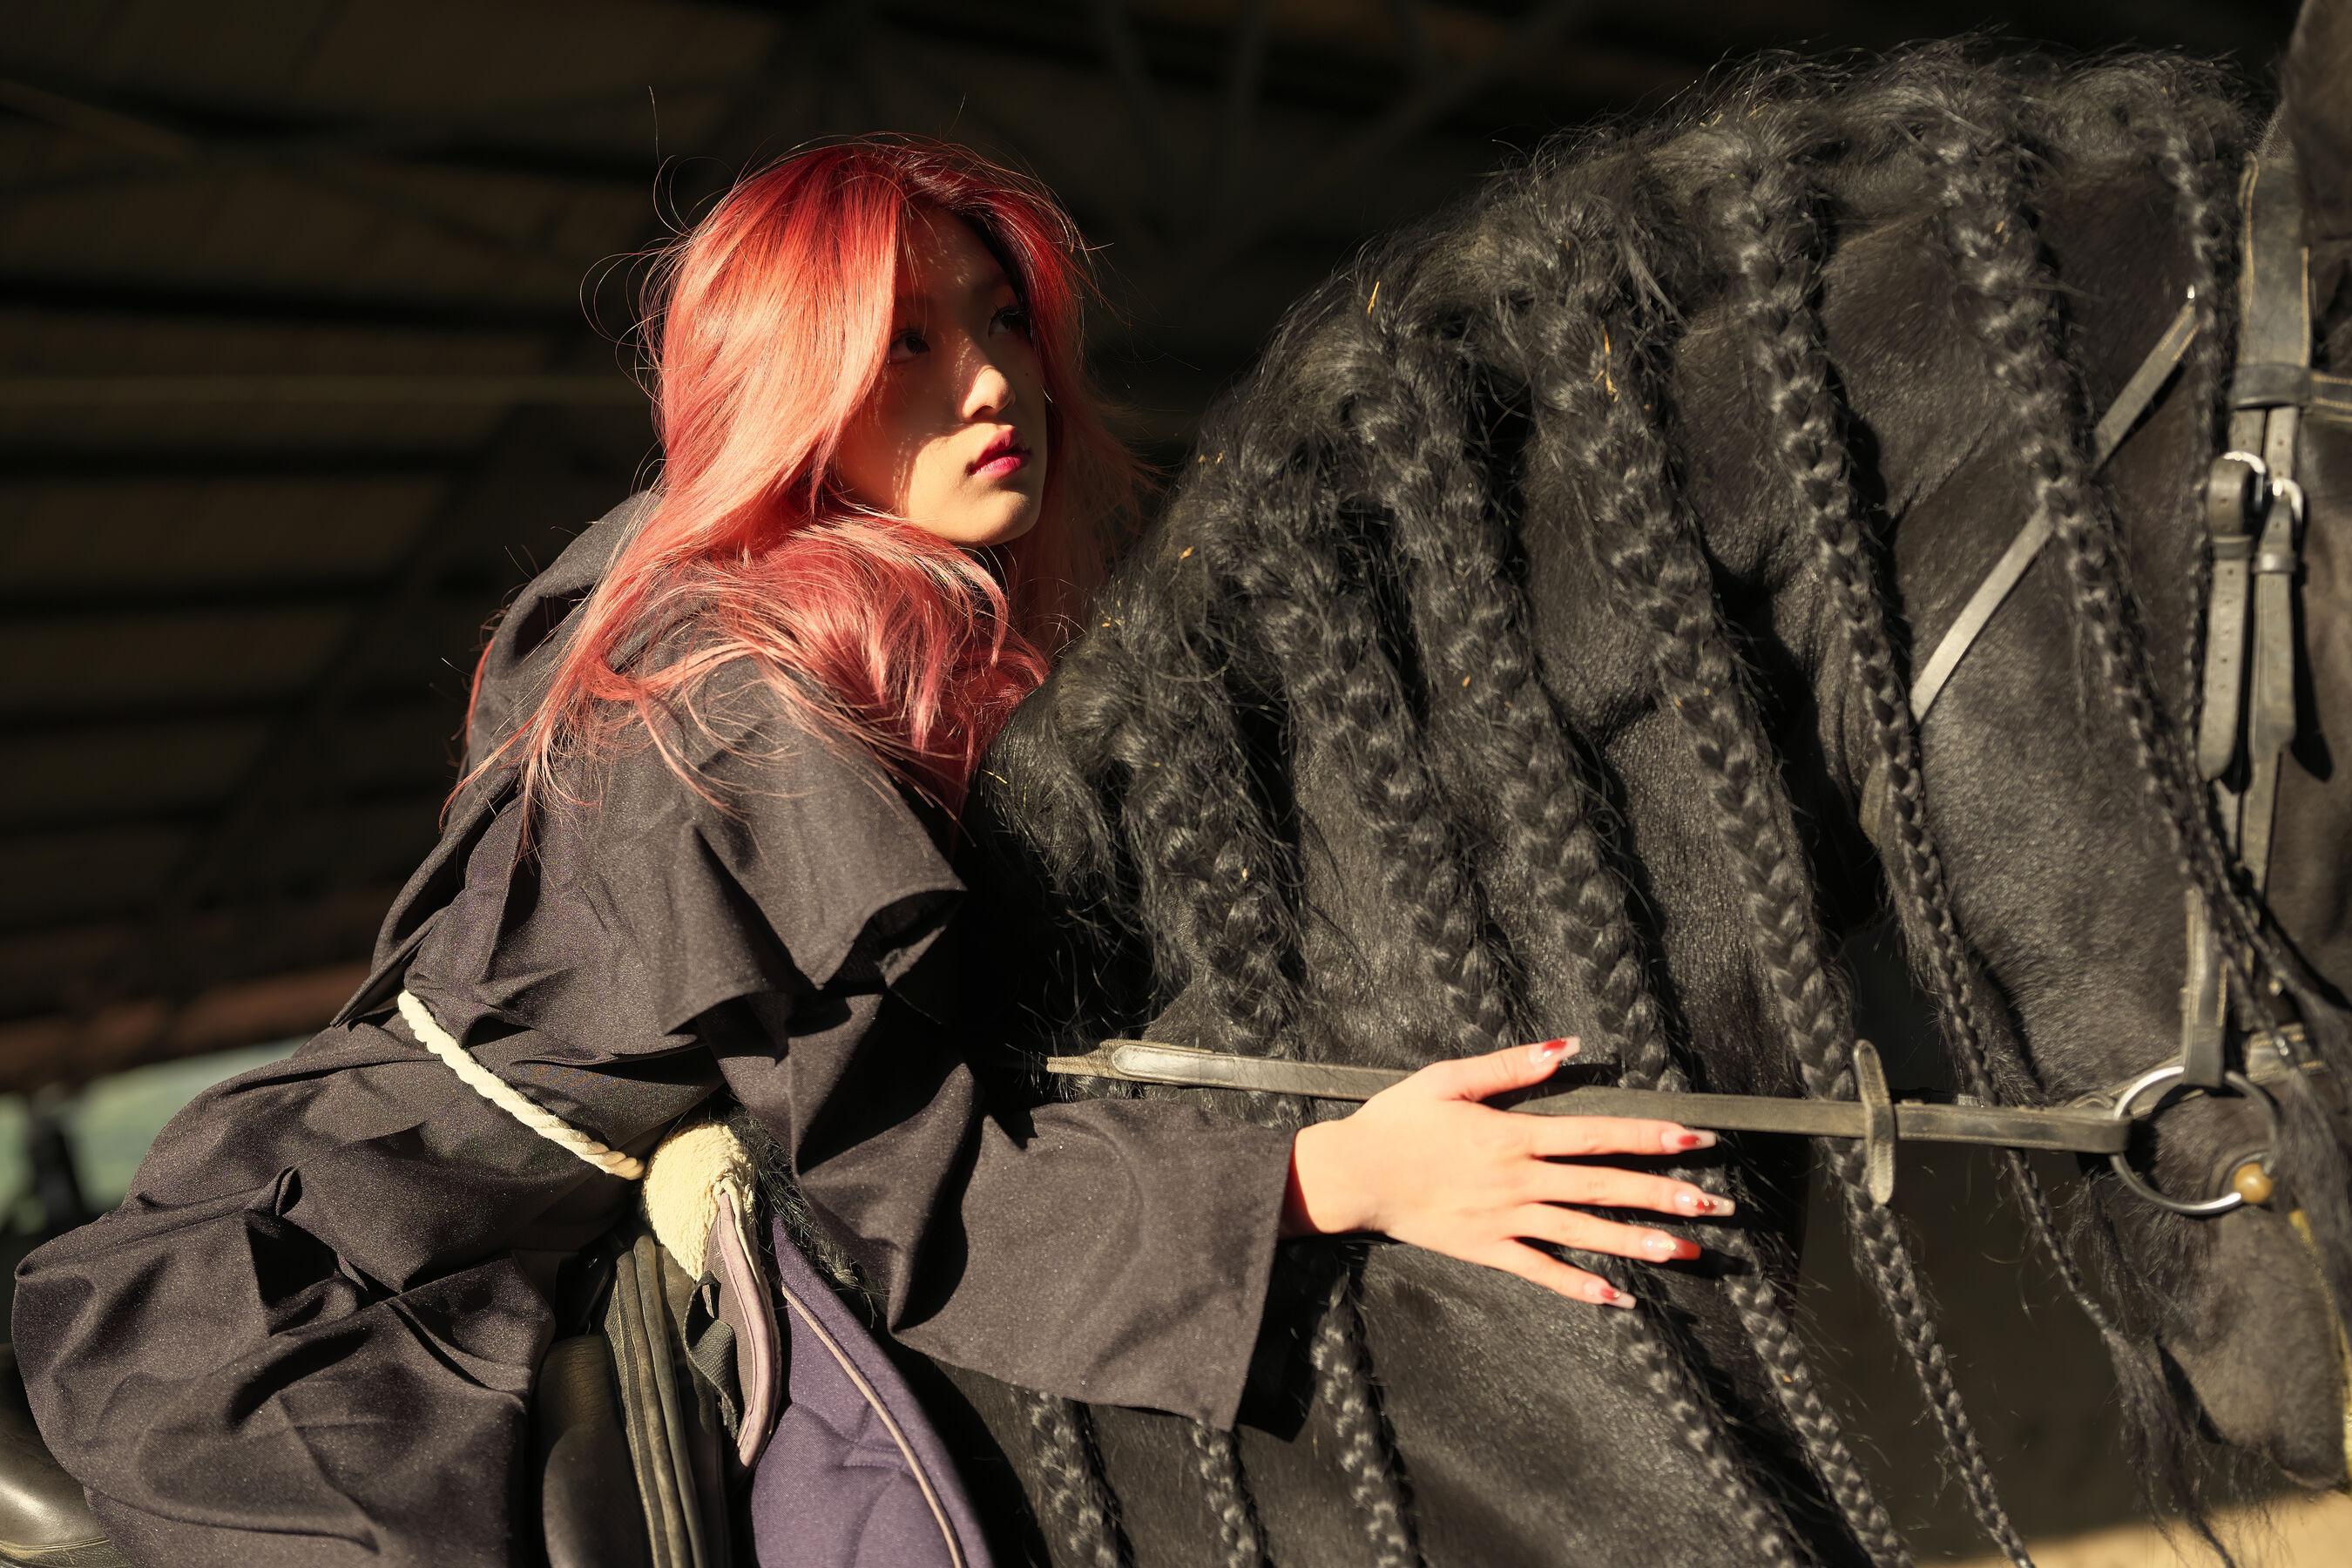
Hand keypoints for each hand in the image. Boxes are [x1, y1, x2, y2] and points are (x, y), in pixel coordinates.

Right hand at [1279, 1037, 1730, 1306]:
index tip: (1693, 1138)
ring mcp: (1504, 1220)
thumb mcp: (1449, 1078)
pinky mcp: (1485, 1250)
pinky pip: (1538, 1272)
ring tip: (1682, 1252)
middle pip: (1601, 1187)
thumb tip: (1568, 1047)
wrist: (1352, 1175)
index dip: (1647, 1136)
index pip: (1595, 1135)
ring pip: (1580, 1233)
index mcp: (1512, 1135)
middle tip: (1713, 1205)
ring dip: (1634, 1243)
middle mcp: (1517, 1181)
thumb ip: (1512, 1064)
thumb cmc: (1397, 1121)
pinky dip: (1576, 1287)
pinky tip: (1614, 1299)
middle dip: (1661, 1195)